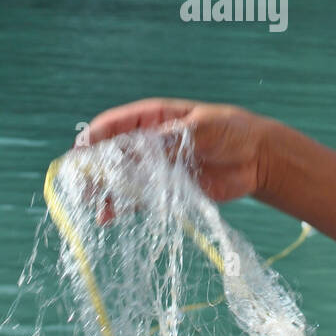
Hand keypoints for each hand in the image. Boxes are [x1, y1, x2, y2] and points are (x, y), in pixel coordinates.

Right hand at [80, 98, 272, 206]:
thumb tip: (146, 147)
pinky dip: (122, 207)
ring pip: (122, 177)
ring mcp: (155, 167)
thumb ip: (175, 139)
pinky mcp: (165, 189)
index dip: (97, 135)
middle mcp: (149, 142)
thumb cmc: (230, 131)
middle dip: (95, 165)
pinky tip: (105, 217)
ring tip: (89, 201)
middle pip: (113, 152)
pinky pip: (138, 198)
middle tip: (79, 181)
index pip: (117, 123)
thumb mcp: (203, 129)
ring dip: (104, 188)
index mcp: (155, 118)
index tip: (82, 149)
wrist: (255, 158)